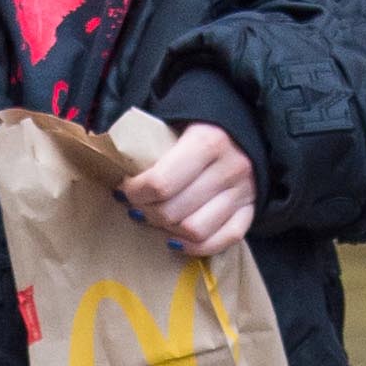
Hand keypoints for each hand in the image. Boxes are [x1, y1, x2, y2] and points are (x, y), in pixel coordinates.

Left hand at [121, 122, 256, 257]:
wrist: (246, 119)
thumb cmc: (199, 120)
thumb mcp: (174, 118)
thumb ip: (149, 141)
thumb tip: (113, 164)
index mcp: (208, 141)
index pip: (161, 183)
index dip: (135, 192)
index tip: (124, 188)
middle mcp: (229, 169)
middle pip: (174, 211)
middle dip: (146, 212)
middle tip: (135, 205)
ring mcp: (244, 192)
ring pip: (196, 231)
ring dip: (167, 230)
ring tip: (154, 218)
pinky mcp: (252, 209)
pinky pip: (223, 240)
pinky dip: (195, 246)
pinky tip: (175, 238)